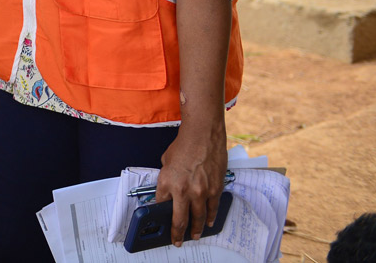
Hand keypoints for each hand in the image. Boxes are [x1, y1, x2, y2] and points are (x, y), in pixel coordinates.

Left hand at [154, 119, 227, 244]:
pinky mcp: (215, 190)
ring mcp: (200, 192)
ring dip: (196, 229)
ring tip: (194, 236)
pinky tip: (208, 223)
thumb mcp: (166, 161)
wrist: (203, 135)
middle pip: (179, 219)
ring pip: (198, 218)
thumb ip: (167, 178)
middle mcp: (183, 190)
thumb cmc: (183, 145)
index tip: (160, 220)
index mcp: (166, 182)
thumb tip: (169, 190)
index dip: (160, 213)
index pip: (161, 204)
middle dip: (177, 233)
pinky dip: (210, 218)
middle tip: (178, 240)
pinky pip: (212, 209)